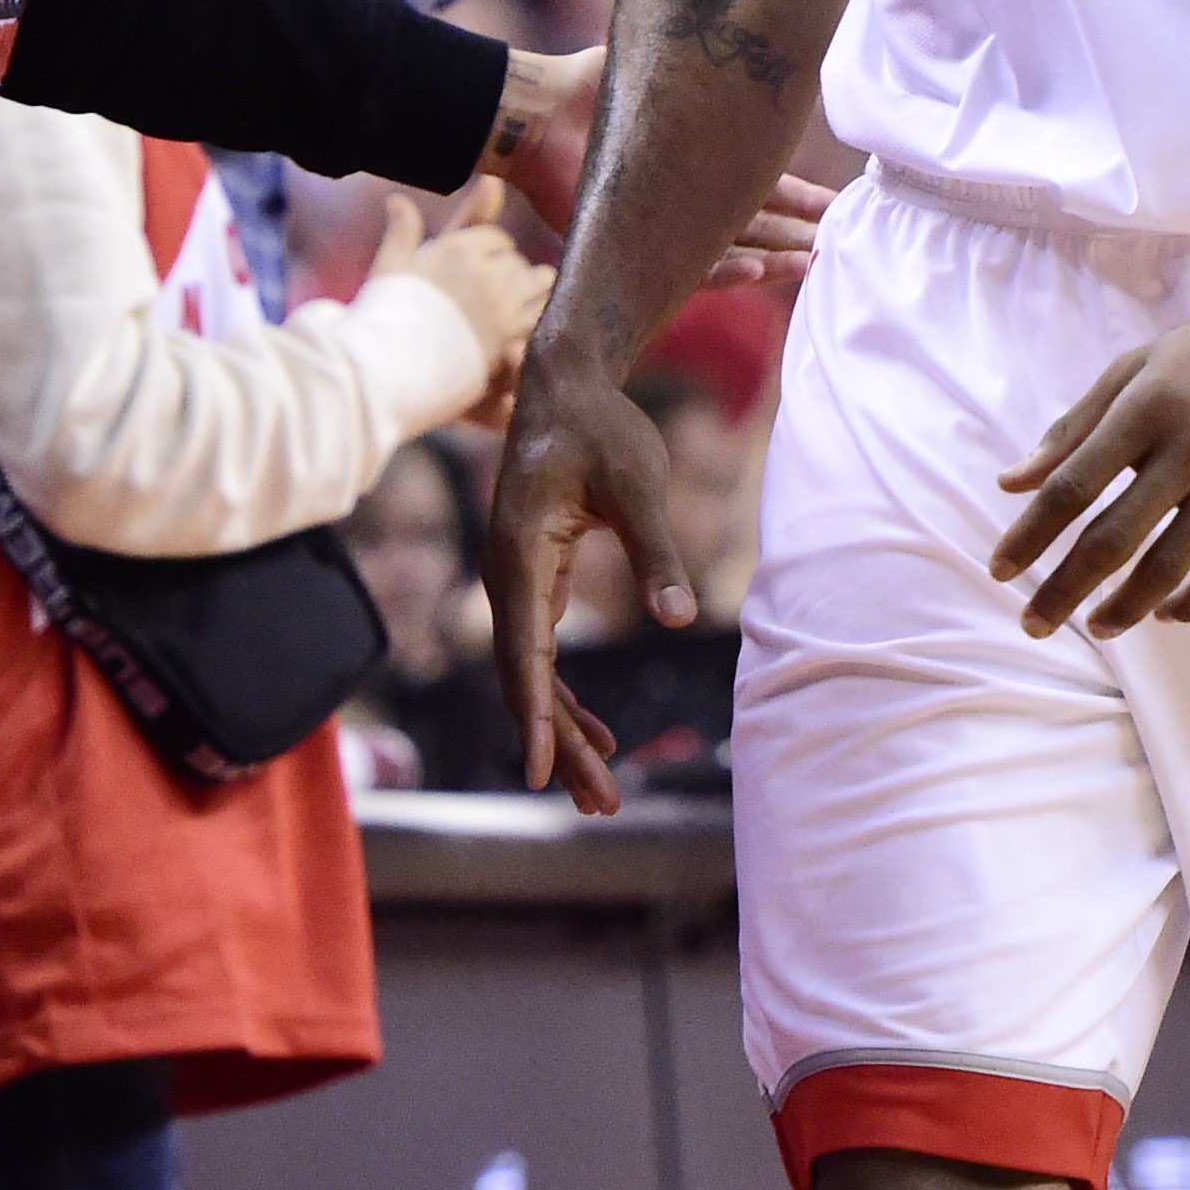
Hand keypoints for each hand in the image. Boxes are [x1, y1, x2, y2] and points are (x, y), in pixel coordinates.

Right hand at [374, 176, 551, 400]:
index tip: (489, 260)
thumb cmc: (385, 314)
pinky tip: (530, 318)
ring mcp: (500, 301)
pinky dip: (538, 311)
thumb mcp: (390, 264)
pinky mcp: (509, 332)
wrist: (392, 363)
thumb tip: (397, 198)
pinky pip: (539, 312)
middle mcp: (484, 269)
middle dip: (511, 269)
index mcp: (457, 248)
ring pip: (537, 281)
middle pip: (516, 260)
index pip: (495, 237)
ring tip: (529, 294)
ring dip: (534, 286)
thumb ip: (403, 230)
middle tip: (505, 284)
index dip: (493, 248)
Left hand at [483, 51, 826, 285]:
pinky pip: (690, 268)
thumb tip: (757, 31)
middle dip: (797, 231)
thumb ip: (708, 64)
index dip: (798, 195)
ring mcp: (662, 222)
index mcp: (696, 154)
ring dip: (773, 257)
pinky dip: (724, 271)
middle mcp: (684, 192)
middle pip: (755, 219)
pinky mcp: (635, 246)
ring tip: (810, 262)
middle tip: (835, 241)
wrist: (538, 114)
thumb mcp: (661, 67)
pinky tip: (760, 270)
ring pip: (733, 248)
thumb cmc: (590, 83)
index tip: (835, 204)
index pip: (760, 181)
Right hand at [487, 354, 689, 813]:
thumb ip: (656, 552)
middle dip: (559, 744)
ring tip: (602, 791)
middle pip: (523, 679)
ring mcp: (517, 581)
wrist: (565, 385)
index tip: (539, 772)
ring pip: (529, 674)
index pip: (523, 653)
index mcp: (521, 555)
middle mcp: (507, 576)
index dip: (535, 715)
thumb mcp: (638, 483)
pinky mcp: (534, 580)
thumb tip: (682, 619)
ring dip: (562, 731)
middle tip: (601, 803)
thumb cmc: (601, 429)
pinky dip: (565, 698)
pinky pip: (540, 655)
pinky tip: (598, 734)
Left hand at [990, 281, 1189, 637]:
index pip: (1072, 485)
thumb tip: (1011, 483)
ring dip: (1126, 607)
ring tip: (1098, 627)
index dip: (1030, 533)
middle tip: (1033, 624)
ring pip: (1170, 565)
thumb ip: (1072, 428)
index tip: (998, 570)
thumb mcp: (1135, 370)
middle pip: (1113, 536)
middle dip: (1064, 588)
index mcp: (1145, 408)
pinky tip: (1165, 613)